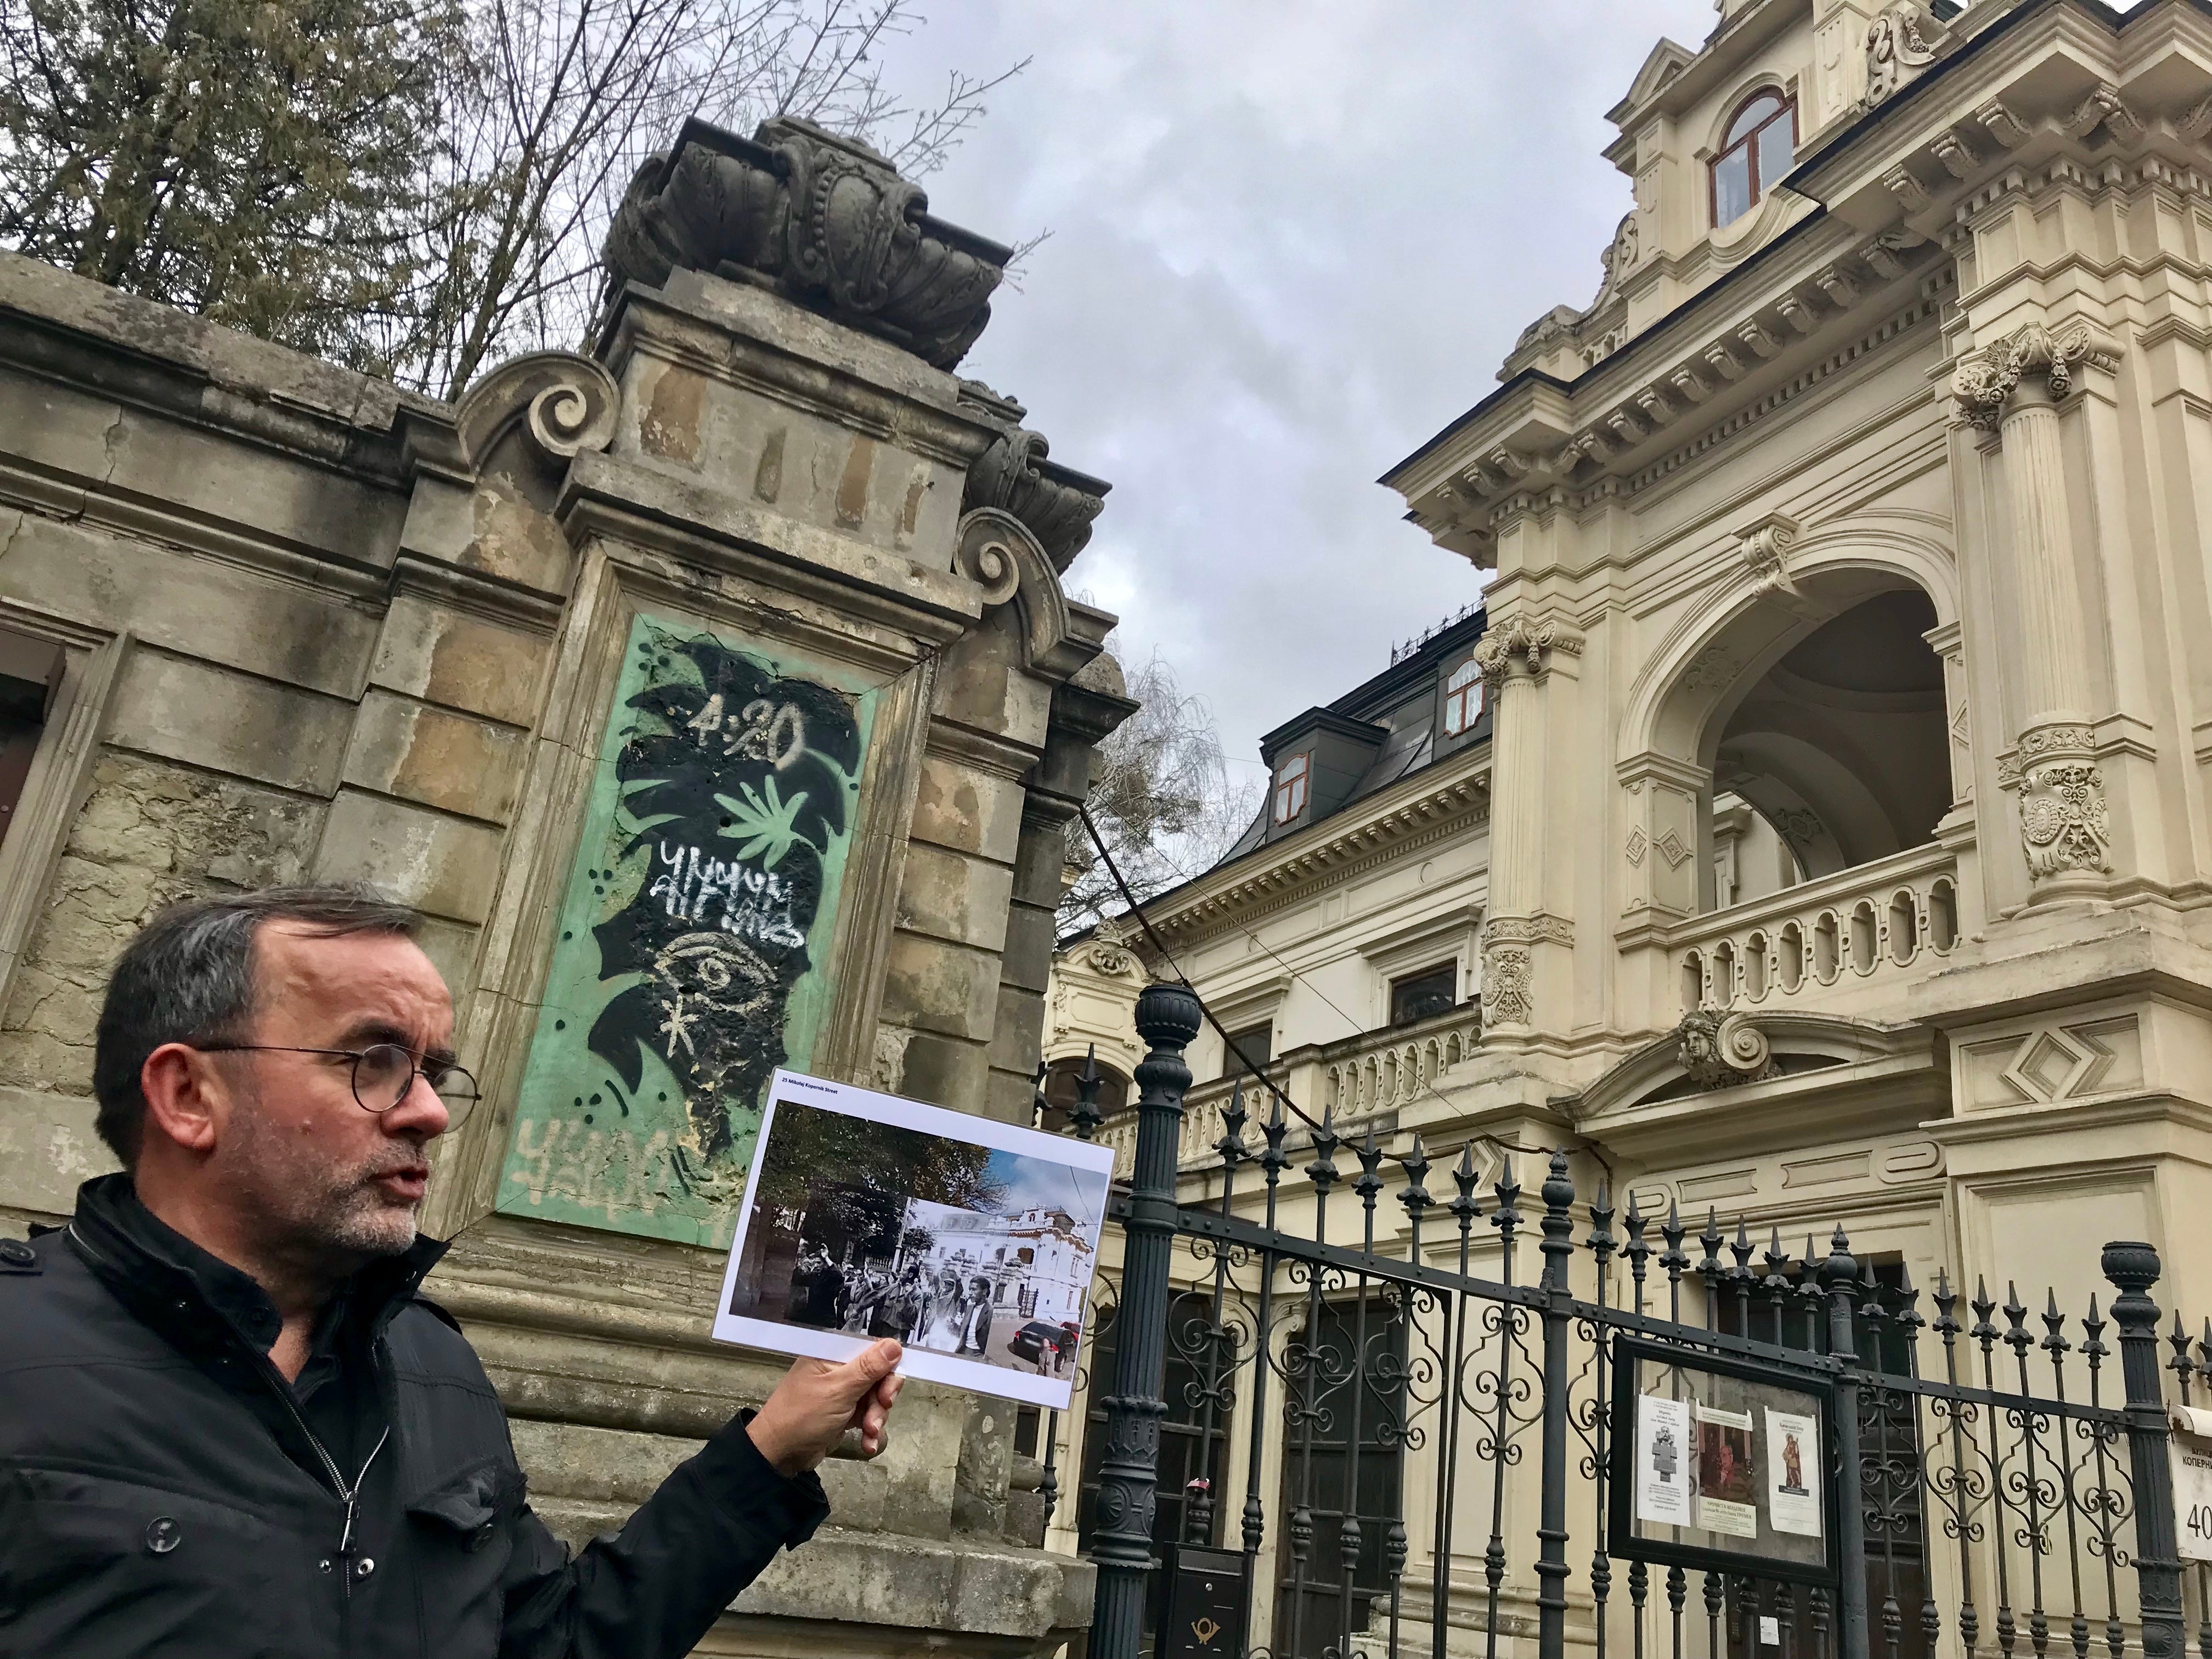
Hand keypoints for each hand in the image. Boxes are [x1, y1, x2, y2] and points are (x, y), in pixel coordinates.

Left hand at [745, 1339, 903, 1476]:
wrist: (778, 1455)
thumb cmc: (804, 1416)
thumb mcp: (838, 1390)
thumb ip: (868, 1368)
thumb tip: (896, 1344)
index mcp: (833, 1354)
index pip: (873, 1350)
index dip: (887, 1368)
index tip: (888, 1389)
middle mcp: (839, 1369)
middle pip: (878, 1375)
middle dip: (883, 1397)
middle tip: (881, 1409)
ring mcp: (842, 1392)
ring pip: (875, 1398)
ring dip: (877, 1418)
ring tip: (869, 1433)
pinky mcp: (843, 1414)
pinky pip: (866, 1416)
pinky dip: (870, 1431)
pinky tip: (868, 1445)